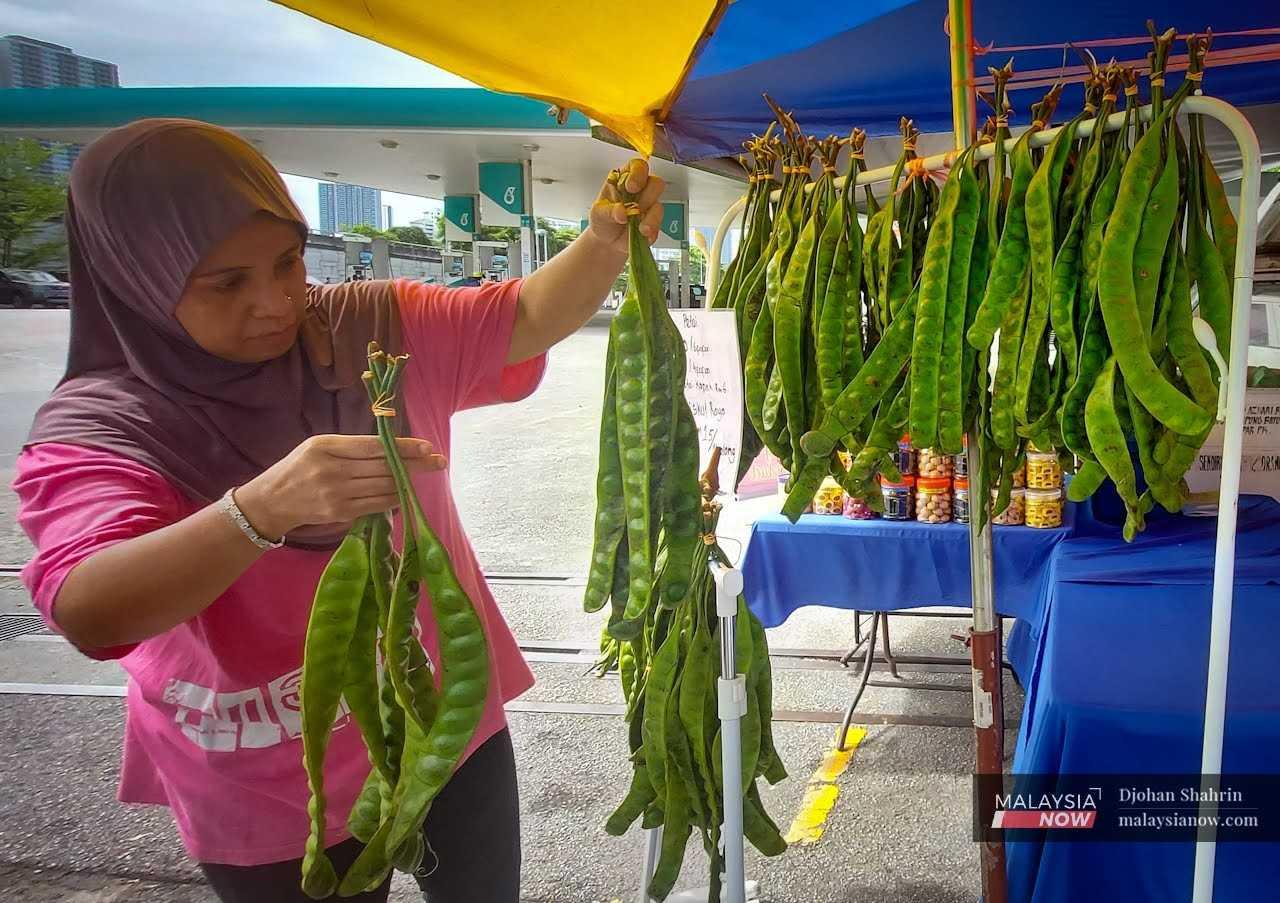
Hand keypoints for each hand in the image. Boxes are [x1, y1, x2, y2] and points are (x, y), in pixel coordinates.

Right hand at [234, 435, 446, 539]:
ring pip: (383, 487)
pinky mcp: (340, 513)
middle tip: (438, 461)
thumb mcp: (319, 446)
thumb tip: (393, 449)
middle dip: (415, 464)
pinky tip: (406, 492)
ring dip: (409, 481)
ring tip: (427, 473)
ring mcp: (336, 494)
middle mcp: (332, 470)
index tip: (427, 446)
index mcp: (326, 447)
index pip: (374, 446)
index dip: (403, 447)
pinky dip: (394, 498)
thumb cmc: (299, 467)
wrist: (272, 501)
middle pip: (384, 467)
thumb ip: (351, 447)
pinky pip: (376, 505)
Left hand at [587, 158, 665, 254]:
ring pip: (658, 205)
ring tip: (640, 228)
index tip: (632, 187)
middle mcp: (640, 191)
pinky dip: (651, 231)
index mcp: (625, 180)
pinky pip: (658, 225)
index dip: (638, 174)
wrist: (606, 242)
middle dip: (648, 195)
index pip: (638, 167)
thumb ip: (608, 211)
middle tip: (637, 207)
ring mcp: (649, 207)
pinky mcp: (654, 223)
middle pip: (655, 183)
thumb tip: (621, 212)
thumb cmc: (602, 220)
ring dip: (651, 218)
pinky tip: (643, 235)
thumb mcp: (597, 213)